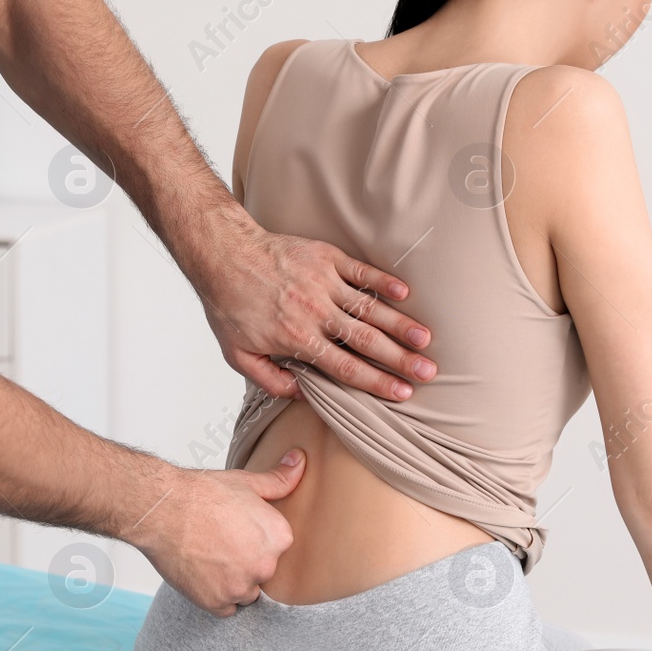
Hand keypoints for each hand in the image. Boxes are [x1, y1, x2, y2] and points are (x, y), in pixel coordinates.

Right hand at [128, 449, 307, 616]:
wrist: (163, 510)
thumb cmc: (201, 494)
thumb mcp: (246, 483)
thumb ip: (279, 480)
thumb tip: (300, 461)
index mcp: (279, 538)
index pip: (277, 551)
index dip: (256, 542)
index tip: (239, 533)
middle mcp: (265, 566)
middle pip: (262, 573)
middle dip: (246, 563)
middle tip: (222, 544)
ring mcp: (240, 587)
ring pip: (244, 592)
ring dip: (232, 582)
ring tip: (211, 559)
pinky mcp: (216, 602)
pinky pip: (225, 609)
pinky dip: (215, 596)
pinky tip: (203, 575)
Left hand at [190, 210, 437, 402]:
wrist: (223, 255)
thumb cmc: (229, 306)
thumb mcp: (237, 355)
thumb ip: (270, 381)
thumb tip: (302, 395)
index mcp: (297, 340)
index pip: (346, 368)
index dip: (377, 383)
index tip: (403, 394)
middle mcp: (315, 313)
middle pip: (367, 342)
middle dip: (400, 359)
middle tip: (428, 372)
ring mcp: (323, 283)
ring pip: (369, 308)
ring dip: (401, 324)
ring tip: (426, 339)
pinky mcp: (325, 258)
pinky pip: (361, 272)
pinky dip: (384, 283)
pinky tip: (404, 295)